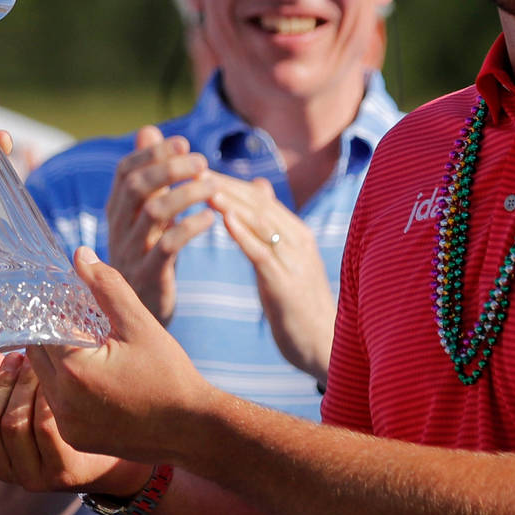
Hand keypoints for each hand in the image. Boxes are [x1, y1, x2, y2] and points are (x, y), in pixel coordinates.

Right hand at [0, 352, 147, 495]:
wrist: (117, 446)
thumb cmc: (62, 412)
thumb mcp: (22, 394)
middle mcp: (7, 470)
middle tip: (16, 358)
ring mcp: (34, 476)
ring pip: (13, 424)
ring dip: (24, 386)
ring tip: (39, 364)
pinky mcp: (63, 473)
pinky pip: (44, 426)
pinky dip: (46, 397)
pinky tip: (57, 381)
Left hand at [23, 249, 218, 467]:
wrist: (193, 430)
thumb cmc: (170, 375)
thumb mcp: (140, 324)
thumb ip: (107, 287)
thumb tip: (80, 254)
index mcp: (74, 369)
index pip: (41, 330)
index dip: (53, 313)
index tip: (68, 306)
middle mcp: (62, 402)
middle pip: (37, 356)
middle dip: (52, 337)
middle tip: (76, 325)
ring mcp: (68, 425)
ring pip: (44, 383)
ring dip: (57, 364)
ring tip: (86, 351)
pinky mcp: (76, 439)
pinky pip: (57, 407)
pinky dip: (67, 390)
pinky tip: (92, 380)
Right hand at [105, 126, 219, 323]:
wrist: (142, 318)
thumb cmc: (149, 258)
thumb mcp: (147, 216)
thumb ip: (149, 175)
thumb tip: (147, 129)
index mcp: (117, 212)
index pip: (125, 171)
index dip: (152, 152)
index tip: (183, 142)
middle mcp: (118, 230)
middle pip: (136, 188)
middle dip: (169, 168)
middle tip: (201, 160)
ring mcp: (130, 255)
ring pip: (153, 214)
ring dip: (184, 194)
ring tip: (211, 184)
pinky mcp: (148, 278)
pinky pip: (166, 248)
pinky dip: (189, 228)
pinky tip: (211, 217)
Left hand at [207, 175, 335, 379]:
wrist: (323, 346)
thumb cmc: (299, 304)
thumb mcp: (284, 260)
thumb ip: (270, 226)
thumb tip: (258, 186)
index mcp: (295, 232)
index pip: (258, 197)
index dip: (227, 181)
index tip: (196, 169)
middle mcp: (297, 240)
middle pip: (257, 203)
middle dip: (223, 184)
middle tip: (191, 168)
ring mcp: (294, 260)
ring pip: (260, 222)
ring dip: (230, 201)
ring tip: (203, 185)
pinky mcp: (286, 284)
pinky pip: (262, 253)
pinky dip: (243, 233)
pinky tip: (223, 219)